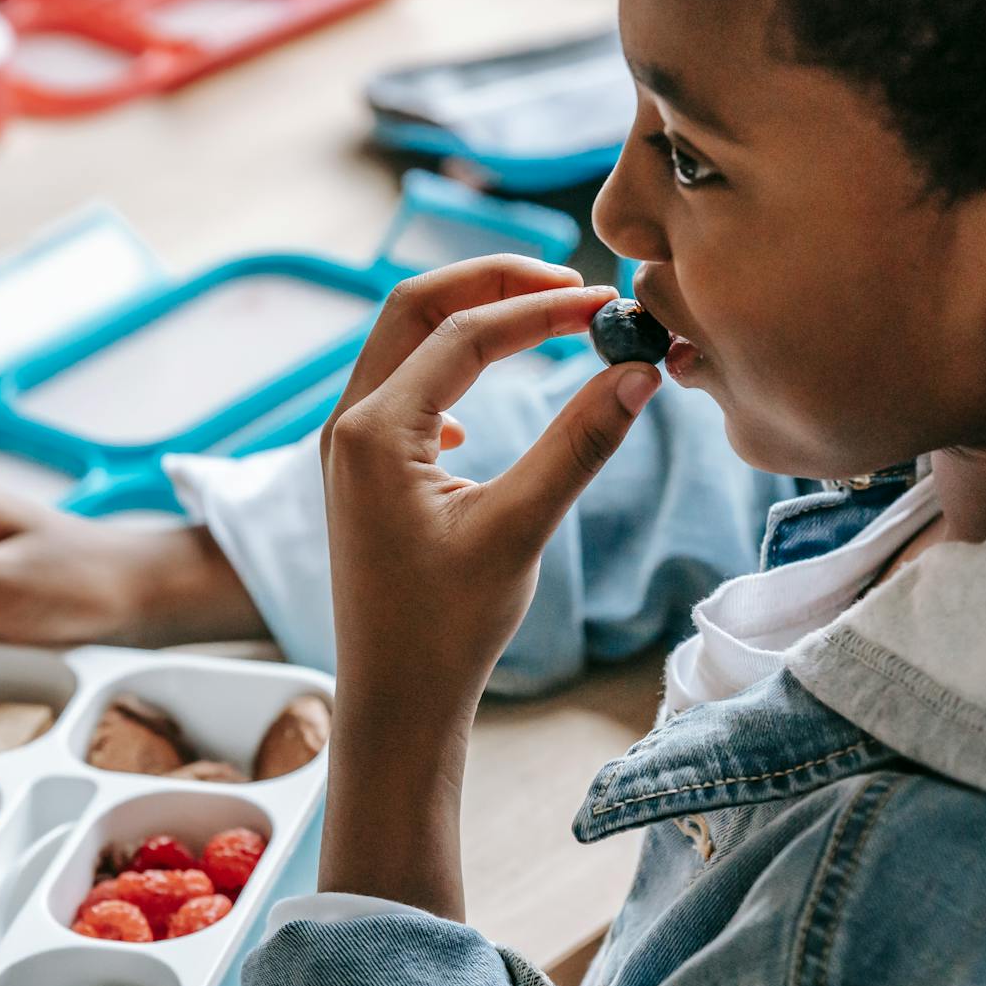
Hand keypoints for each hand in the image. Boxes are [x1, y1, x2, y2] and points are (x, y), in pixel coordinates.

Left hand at [315, 256, 660, 916]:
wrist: (392, 702)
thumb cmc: (446, 629)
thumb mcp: (519, 530)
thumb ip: (578, 444)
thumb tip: (638, 371)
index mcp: (375, 431)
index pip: (464, 331)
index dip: (541, 308)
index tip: (606, 304)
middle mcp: (348, 424)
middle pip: (415, 307)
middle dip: (492, 283)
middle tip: (569, 284)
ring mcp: (348, 446)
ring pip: (404, 342)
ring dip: (470, 319)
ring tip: (543, 319)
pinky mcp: (361, 471)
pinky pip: (400, 386)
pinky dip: (447, 367)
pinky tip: (478, 416)